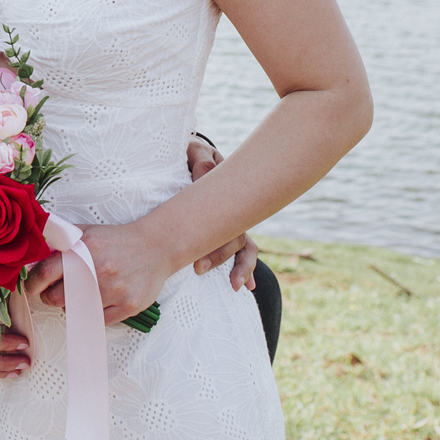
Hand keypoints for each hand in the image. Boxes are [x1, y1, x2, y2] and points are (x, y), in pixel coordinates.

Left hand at [27, 226, 172, 326]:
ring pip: (75, 311)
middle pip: (55, 298)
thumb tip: (34, 253)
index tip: (31, 287)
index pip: (46, 272)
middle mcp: (97, 271)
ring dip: (70, 306)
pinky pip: (97, 320)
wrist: (157, 246)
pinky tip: (96, 301)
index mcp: (84, 250)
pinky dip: (91, 314)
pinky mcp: (128, 306)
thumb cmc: (116, 240)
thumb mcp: (87, 233)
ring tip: (78, 295)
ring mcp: (114, 290)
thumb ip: (61, 242)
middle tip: (54, 292)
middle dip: (49, 297)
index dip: (33, 283)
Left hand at [186, 136, 258, 289]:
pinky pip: (245, 251)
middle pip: (233, 234)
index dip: (215, 229)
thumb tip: (205, 171)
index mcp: (223, 189)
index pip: (225, 209)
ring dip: (240, 265)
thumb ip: (200, 160)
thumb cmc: (193, 156)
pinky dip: (247, 269)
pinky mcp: (231, 231)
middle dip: (218, 253)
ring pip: (242, 245)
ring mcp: (234, 221)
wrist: (196, 157)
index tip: (198, 247)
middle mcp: (232, 208)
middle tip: (198, 268)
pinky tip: (247, 286)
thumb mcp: (194, 152)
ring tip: (234, 284)